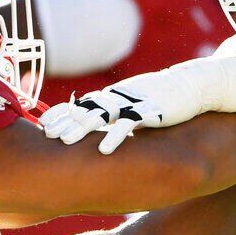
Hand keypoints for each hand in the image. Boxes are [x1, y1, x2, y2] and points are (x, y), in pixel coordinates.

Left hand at [40, 88, 164, 153]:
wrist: (193, 85)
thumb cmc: (162, 97)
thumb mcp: (135, 101)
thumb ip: (118, 110)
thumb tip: (100, 123)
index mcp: (114, 96)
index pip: (82, 103)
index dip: (63, 112)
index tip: (43, 123)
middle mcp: (119, 97)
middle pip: (86, 108)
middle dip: (65, 120)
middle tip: (46, 133)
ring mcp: (133, 102)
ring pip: (102, 114)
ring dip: (82, 126)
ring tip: (65, 141)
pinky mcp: (150, 111)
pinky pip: (129, 123)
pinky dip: (116, 135)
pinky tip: (104, 149)